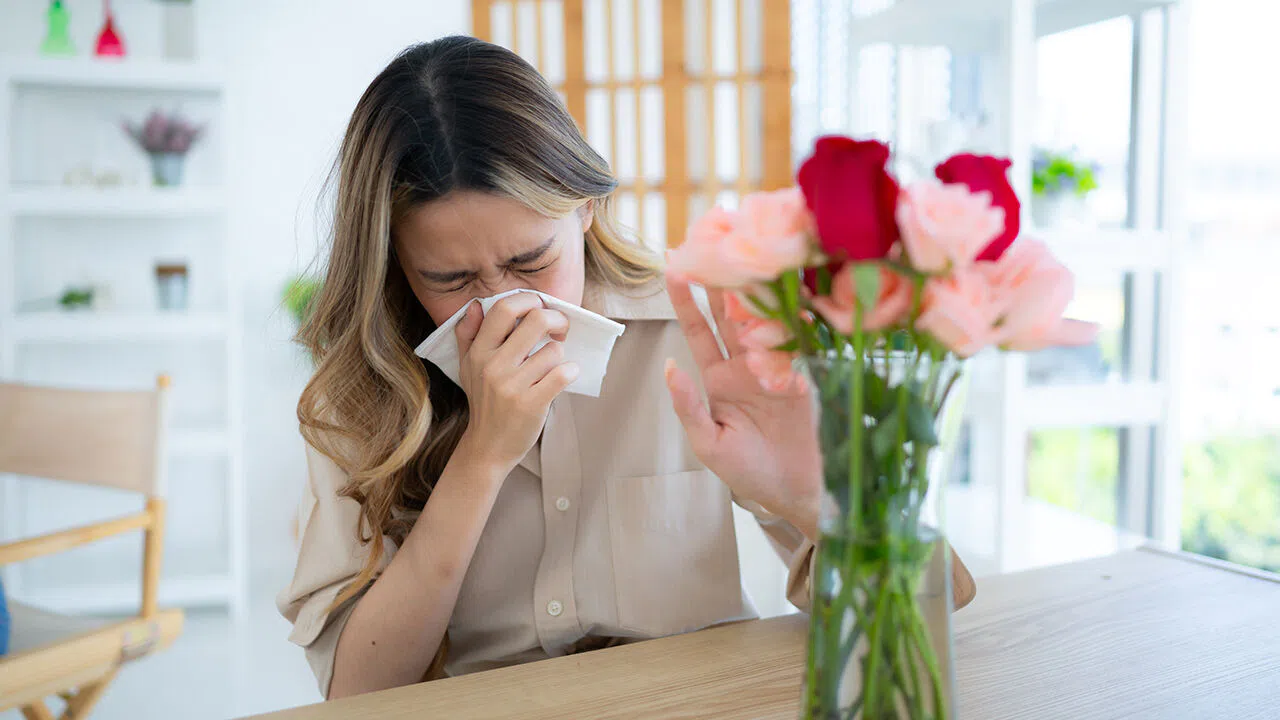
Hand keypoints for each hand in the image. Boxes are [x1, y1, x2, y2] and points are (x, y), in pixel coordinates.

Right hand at [454, 293, 578, 472]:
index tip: (540, 308)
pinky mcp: (531, 404)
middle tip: (560, 330)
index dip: (529, 300)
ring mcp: (512, 386)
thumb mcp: (467, 368)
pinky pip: (562, 374)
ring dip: (561, 355)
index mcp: (479, 352)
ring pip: (553, 350)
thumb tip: (475, 305)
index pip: (504, 309)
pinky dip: (571, 371)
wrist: (488, 447)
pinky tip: (565, 375)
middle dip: (557, 319)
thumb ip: (467, 335)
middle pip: (536, 320)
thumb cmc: (483, 403)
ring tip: (553, 365)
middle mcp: (493, 366)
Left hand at [664, 277, 822, 539]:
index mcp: (719, 379)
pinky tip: (792, 289)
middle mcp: (747, 365)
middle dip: (721, 279)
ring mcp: (777, 366)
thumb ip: (689, 405)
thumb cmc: (749, 473)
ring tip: (746, 254)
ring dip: (756, 289)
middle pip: (731, 314)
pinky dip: (795, 314)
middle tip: (712, 240)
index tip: (673, 268)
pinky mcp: (805, 373)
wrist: (798, 492)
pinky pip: (797, 339)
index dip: (687, 301)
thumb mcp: (709, 443)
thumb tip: (669, 366)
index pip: (699, 331)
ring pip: (764, 320)